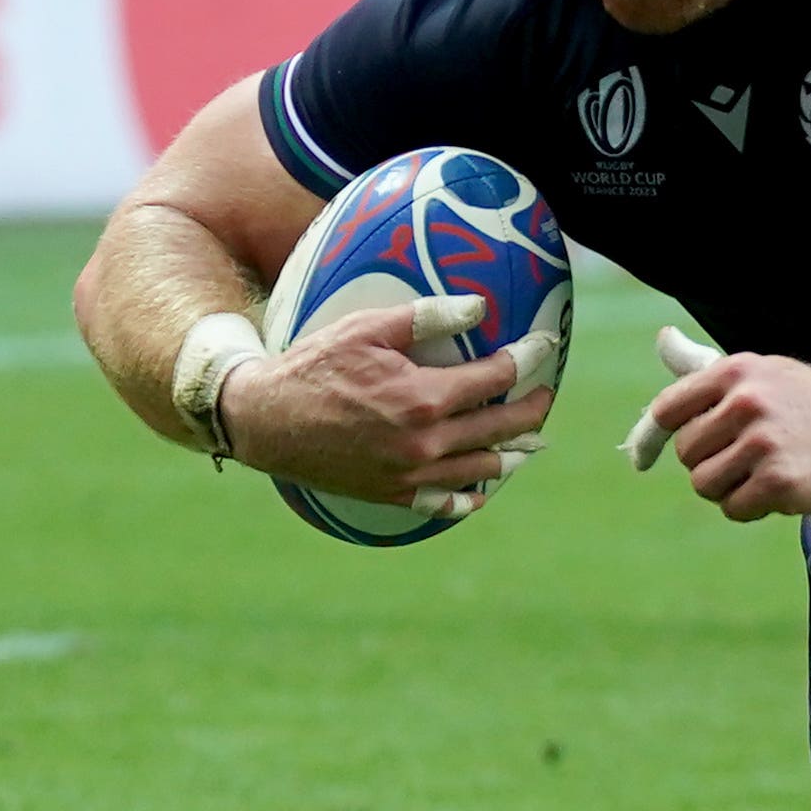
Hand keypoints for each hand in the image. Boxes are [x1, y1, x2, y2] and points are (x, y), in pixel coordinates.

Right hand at [221, 295, 550, 514]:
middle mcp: (425, 442)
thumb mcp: (366, 329)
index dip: (527, 359)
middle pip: (499, 427)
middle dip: (531, 409)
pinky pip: (443, 503)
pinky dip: (468, 498)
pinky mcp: (392, 494)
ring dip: (512, 454)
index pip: (495, 378)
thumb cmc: (314, 366)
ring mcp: (410, 474)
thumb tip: (479, 307)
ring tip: (529, 445)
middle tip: (545, 397)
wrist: (265, 421)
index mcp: (424, 398)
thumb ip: (426, 317)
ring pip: (481, 469)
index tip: (545, 346)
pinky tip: (479, 492)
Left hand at [634, 334, 810, 522]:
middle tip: (747, 456)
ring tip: (762, 472)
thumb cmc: (809, 405)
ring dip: (727, 488)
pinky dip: (749, 508)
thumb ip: (706, 367)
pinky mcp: (778, 481)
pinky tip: (777, 491)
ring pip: (704, 483)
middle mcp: (747, 401)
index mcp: (737, 370)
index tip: (644, 460)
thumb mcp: (761, 373)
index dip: (653, 438)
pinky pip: (732, 508)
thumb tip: (662, 338)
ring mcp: (763, 442)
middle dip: (709, 462)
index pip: (668, 409)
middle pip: (686, 452)